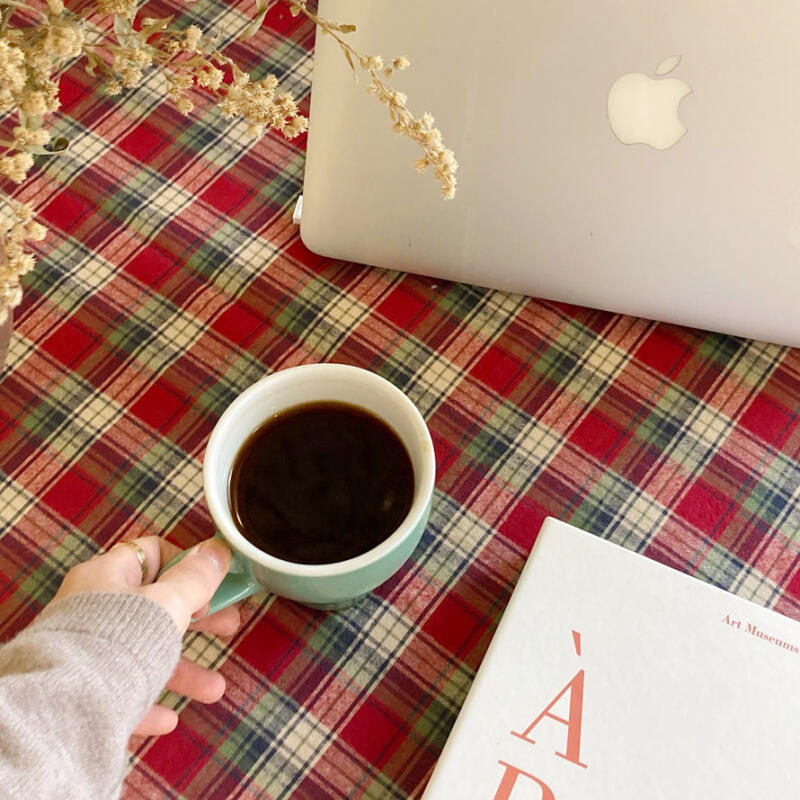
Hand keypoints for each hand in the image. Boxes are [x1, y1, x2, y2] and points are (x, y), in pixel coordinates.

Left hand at [55, 536, 240, 735]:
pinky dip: (148, 700)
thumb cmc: (118, 643)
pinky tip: (168, 718)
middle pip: (154, 606)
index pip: (151, 553)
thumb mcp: (168, 603)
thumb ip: (196, 579)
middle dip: (197, 621)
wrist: (65, 708)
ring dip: (182, 670)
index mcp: (107, 576)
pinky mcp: (80, 691)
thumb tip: (217, 550)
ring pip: (141, 653)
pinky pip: (121, 691)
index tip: (213, 585)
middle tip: (228, 627)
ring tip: (213, 690)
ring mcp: (83, 650)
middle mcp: (90, 608)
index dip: (186, 565)